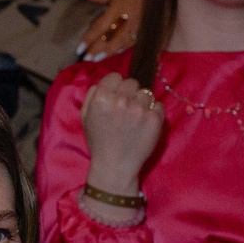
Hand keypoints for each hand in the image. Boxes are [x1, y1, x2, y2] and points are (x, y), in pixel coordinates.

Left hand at [74, 0, 145, 60]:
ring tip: (96, 59)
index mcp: (117, 10)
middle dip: (97, 50)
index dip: (89, 38)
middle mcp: (125, 22)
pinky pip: (129, 44)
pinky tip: (112, 53)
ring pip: (119, 44)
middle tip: (86, 58)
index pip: (100, 27)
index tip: (79, 48)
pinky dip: (120, 50)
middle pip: (108, 39)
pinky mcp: (142, 33)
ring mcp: (135, 29)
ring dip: (107, 52)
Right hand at [79, 72, 165, 191]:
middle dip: (129, 93)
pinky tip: (145, 124)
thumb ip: (92, 95)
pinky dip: (154, 113)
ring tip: (136, 118)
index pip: (115, 76)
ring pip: (146, 93)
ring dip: (142, 103)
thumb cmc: (99, 142)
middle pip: (132, 82)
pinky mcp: (154, 119)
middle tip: (126, 109)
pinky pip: (158, 105)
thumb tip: (103, 83)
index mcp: (102, 97)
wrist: (115, 166)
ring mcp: (140, 109)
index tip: (116, 97)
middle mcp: (121, 100)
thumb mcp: (85, 116)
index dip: (116, 86)